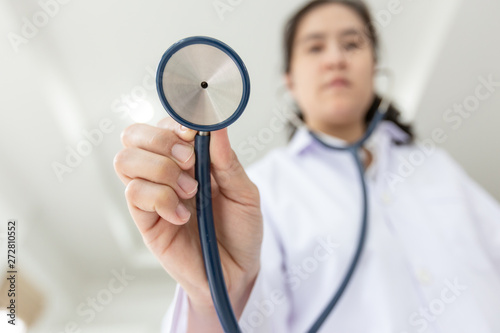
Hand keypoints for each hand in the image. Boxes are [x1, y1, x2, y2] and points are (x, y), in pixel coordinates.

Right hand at [114, 117, 262, 327]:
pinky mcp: (145, 220)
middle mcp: (165, 172)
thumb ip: (227, 160)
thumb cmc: (240, 230)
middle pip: (133, 135)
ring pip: (125, 161)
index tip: (193, 132)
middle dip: (162, 141)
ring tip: (190, 191)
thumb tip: (215, 124)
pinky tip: (182, 216)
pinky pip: (134, 194)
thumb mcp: (244, 193)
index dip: (174, 122)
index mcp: (189, 158)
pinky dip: (162, 199)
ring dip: (161, 170)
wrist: (236, 272)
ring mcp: (152, 195)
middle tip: (190, 161)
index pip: (164, 125)